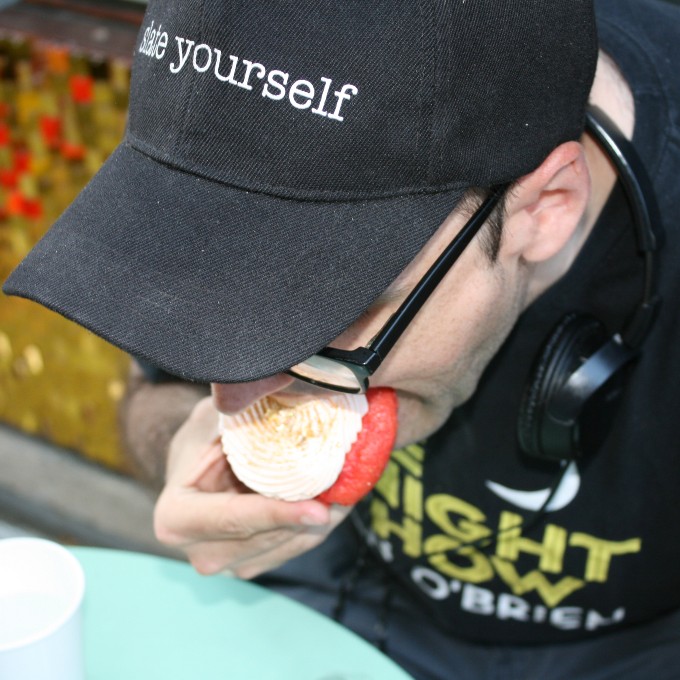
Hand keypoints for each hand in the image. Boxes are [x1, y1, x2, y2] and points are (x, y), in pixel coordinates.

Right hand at [154, 397, 350, 578]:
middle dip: (312, 514)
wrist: (195, 466)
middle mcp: (201, 550)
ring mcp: (230, 563)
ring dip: (325, 519)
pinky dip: (320, 523)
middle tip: (351, 483)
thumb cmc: (200, 438)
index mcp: (177, 518)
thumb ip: (239, 411)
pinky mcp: (255, 563)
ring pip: (290, 545)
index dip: (278, 513)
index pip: (234, 518)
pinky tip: (338, 496)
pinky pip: (297, 547)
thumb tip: (283, 386)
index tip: (319, 510)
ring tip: (352, 485)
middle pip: (269, 537)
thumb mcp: (211, 418)